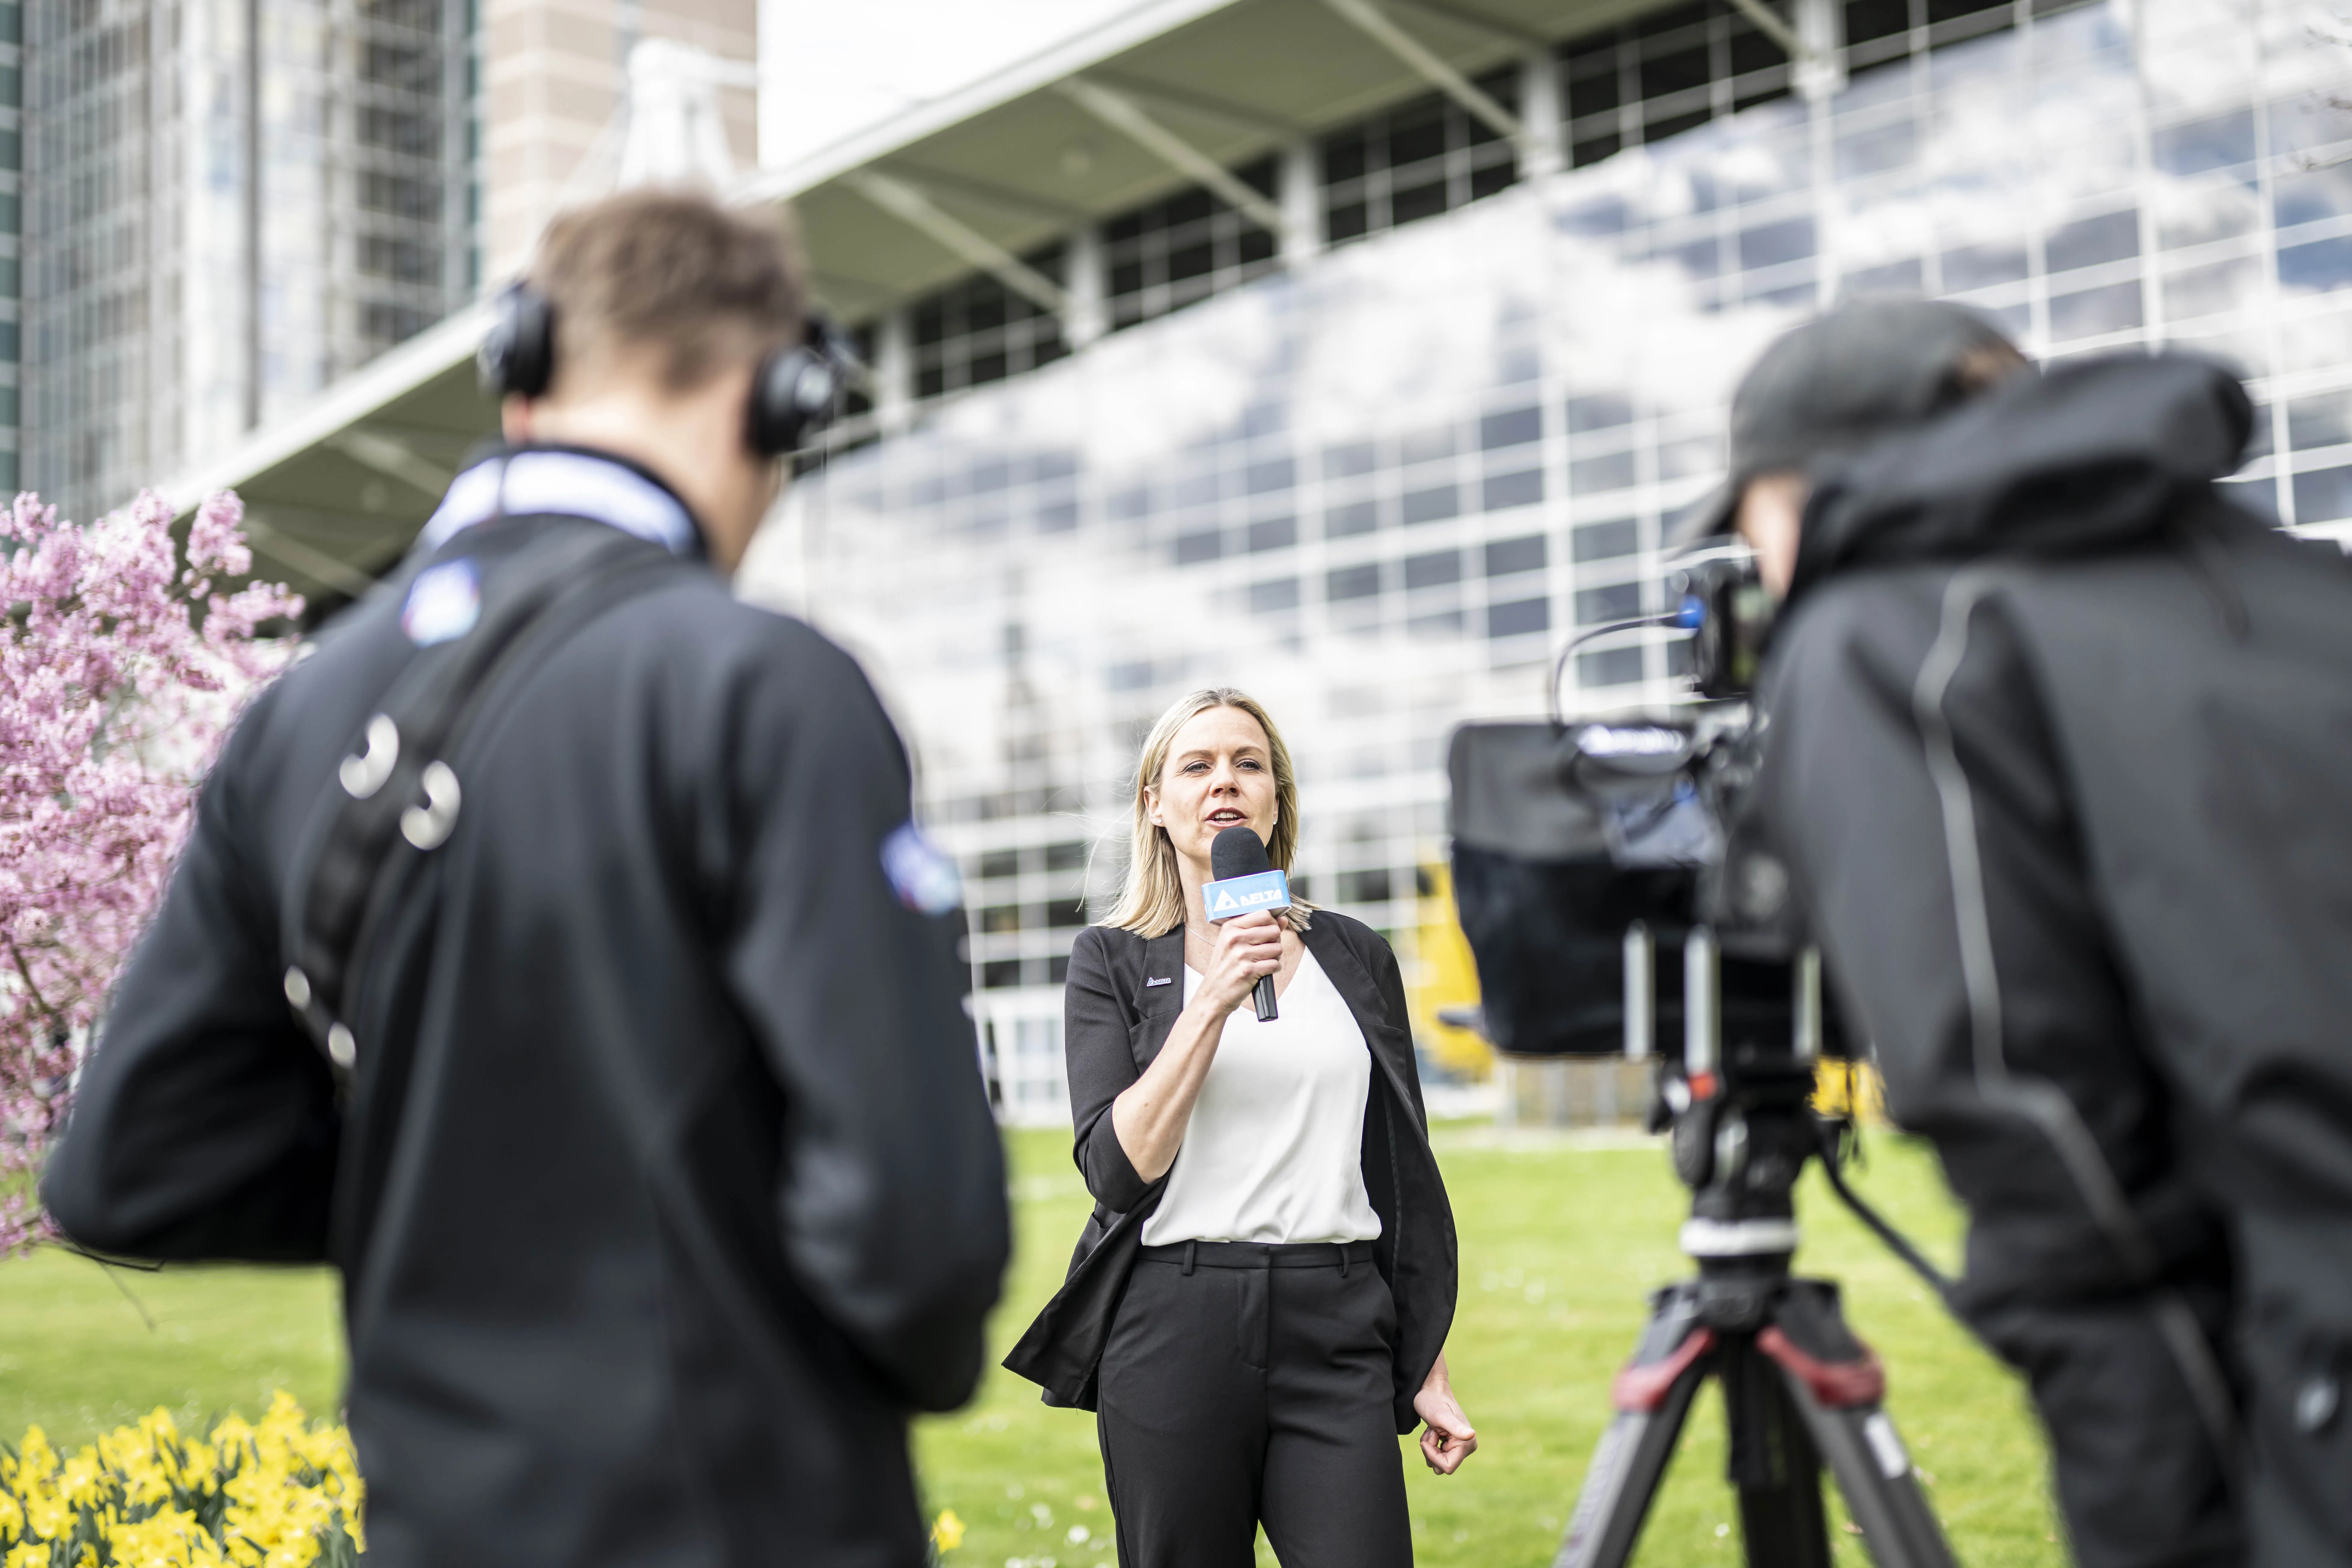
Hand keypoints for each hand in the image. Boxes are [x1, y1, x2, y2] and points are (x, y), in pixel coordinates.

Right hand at [1193, 911, 1281, 1015]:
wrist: (1214, 993)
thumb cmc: (1225, 967)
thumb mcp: (1234, 942)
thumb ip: (1259, 928)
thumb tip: (1282, 920)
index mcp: (1230, 927)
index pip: (1264, 914)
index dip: (1271, 923)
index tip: (1268, 931)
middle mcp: (1235, 939)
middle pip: (1274, 931)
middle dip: (1275, 941)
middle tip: (1265, 949)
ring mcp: (1241, 955)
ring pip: (1277, 948)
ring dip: (1275, 956)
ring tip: (1263, 961)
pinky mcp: (1248, 971)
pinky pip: (1275, 964)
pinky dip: (1273, 968)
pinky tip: (1263, 970)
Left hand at [1414, 1357, 1476, 1474]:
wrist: (1429, 1390)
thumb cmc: (1433, 1401)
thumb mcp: (1440, 1416)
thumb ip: (1455, 1427)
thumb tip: (1471, 1435)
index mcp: (1467, 1443)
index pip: (1447, 1467)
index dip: (1433, 1455)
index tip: (1429, 1439)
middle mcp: (1467, 1447)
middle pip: (1441, 1466)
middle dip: (1431, 1451)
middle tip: (1432, 1431)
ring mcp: (1459, 1447)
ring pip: (1437, 1462)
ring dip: (1429, 1447)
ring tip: (1432, 1429)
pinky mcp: (1451, 1445)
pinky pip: (1436, 1456)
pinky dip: (1429, 1444)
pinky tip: (1432, 1430)